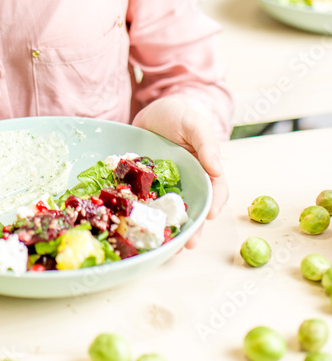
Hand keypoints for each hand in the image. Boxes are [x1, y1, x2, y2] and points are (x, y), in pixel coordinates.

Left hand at [131, 96, 227, 249]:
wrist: (149, 112)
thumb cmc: (177, 115)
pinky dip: (147, 217)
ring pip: (172, 212)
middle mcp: (189, 182)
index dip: (215, 204)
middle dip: (193, 228)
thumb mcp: (193, 123)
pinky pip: (148, 204)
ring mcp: (167, 187)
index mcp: (205, 169)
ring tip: (168, 247)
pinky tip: (142, 229)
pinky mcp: (147, 187)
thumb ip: (206, 143)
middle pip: (195, 208)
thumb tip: (217, 168)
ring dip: (172, 230)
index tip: (210, 215)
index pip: (216, 190)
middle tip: (188, 244)